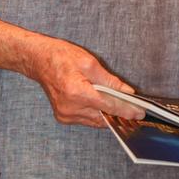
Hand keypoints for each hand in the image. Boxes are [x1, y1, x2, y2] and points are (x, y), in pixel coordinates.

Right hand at [29, 37, 145, 127]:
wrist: (39, 61)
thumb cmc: (62, 57)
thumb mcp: (89, 63)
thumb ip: (110, 81)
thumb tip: (126, 92)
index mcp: (77, 92)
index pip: (109, 106)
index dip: (127, 109)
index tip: (140, 112)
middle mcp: (70, 108)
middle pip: (104, 116)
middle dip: (121, 113)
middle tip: (135, 109)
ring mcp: (65, 115)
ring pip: (96, 121)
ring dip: (109, 114)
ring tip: (123, 107)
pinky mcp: (63, 117)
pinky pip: (87, 120)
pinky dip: (98, 114)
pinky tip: (105, 107)